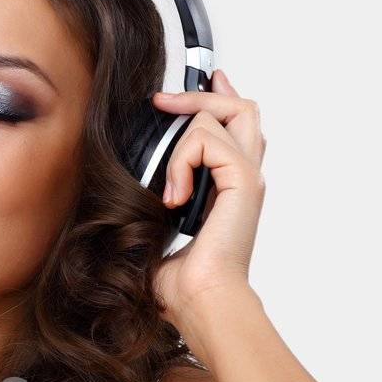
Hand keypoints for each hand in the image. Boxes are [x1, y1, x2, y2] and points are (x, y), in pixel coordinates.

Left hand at [149, 69, 267, 332]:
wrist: (199, 302)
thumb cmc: (179, 282)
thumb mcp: (159, 228)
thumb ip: (159, 198)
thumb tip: (134, 186)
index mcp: (232, 188)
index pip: (238, 126)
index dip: (219, 98)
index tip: (204, 79)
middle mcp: (245, 178)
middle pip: (242, 108)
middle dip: (202, 95)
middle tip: (162, 100)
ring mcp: (247, 178)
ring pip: (226, 113)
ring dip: (182, 139)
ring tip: (168, 188)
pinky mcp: (243, 182)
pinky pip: (207, 140)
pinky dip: (181, 162)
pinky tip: (173, 198)